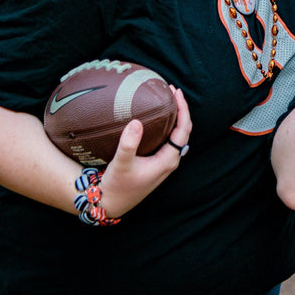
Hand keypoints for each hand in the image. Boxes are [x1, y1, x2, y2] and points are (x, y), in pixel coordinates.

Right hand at [99, 86, 190, 217]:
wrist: (111, 203)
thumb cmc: (117, 185)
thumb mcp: (121, 163)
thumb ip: (128, 144)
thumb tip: (136, 122)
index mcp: (168, 160)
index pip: (183, 130)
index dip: (183, 109)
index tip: (176, 92)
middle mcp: (170, 161)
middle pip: (184, 130)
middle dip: (181, 110)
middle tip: (172, 91)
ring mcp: (165, 163)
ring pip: (177, 135)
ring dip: (175, 117)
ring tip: (168, 99)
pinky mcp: (157, 163)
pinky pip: (169, 140)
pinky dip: (168, 125)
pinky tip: (158, 117)